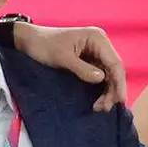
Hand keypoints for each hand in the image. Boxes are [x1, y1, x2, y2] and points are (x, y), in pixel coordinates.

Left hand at [8, 15, 129, 105]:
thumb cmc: (44, 45)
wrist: (29, 40)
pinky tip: (98, 100)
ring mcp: (95, 53)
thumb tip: (101, 79)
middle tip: (105, 108)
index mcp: (97, 38)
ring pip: (108, 75)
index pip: (114, 62)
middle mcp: (100, 44)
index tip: (119, 99)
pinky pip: (99, 76)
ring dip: (106, 91)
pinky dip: (100, 88)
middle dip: (112, 90)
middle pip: (113, 70)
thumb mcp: (62, 58)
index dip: (118, 82)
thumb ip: (82, 68)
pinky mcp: (89, 61)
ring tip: (100, 108)